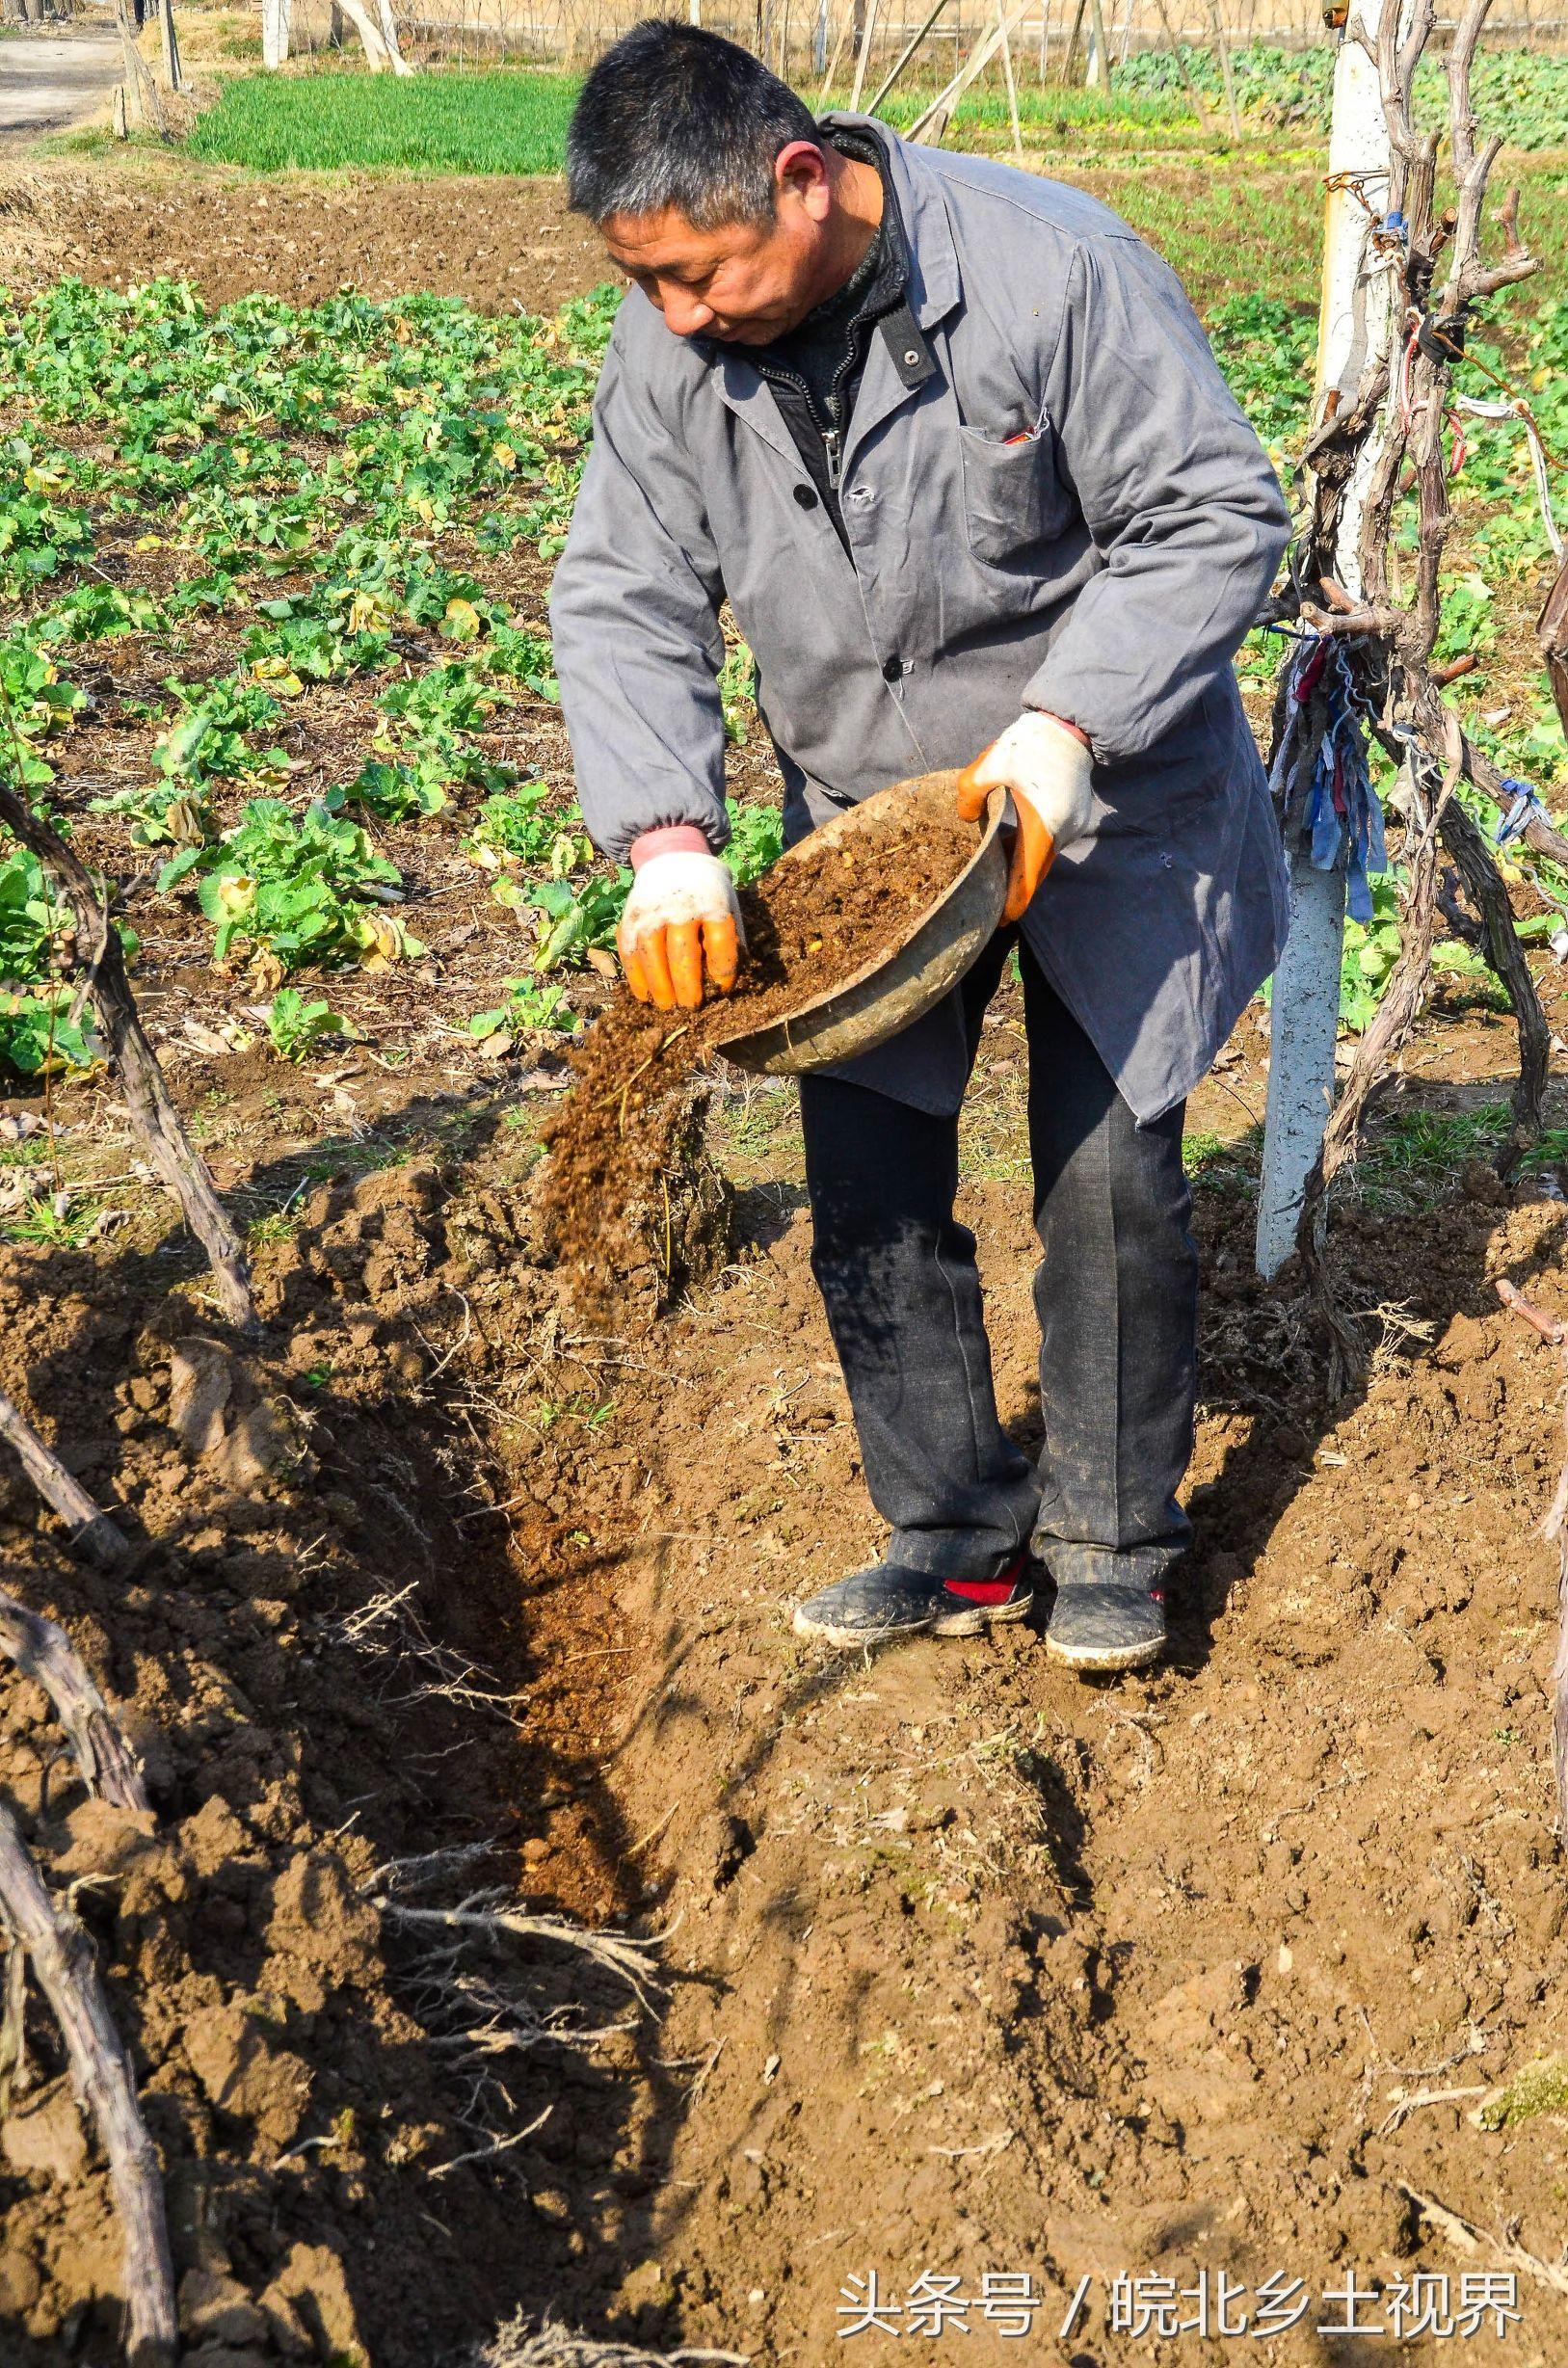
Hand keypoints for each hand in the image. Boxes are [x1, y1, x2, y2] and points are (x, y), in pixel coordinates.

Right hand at [617, 848, 743, 1011]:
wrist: (673, 858)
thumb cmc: (707, 893)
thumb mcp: (728, 905)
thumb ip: (732, 939)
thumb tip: (731, 980)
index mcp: (712, 903)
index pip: (720, 941)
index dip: (723, 968)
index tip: (723, 988)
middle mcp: (680, 907)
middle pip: (682, 952)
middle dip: (687, 985)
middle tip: (691, 1006)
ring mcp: (651, 912)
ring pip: (651, 954)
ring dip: (659, 985)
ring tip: (667, 1006)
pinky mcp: (630, 918)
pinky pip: (629, 951)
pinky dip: (635, 976)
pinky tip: (644, 995)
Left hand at [955, 712, 1094, 925]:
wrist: (1070, 724)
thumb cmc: (1030, 744)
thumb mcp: (990, 764)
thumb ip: (970, 794)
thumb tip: (967, 819)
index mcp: (1042, 826)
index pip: (1027, 878)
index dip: (1014, 902)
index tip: (1001, 920)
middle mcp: (1063, 832)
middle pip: (1037, 871)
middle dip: (1015, 888)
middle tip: (993, 906)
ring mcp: (1074, 824)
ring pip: (1044, 855)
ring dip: (1022, 865)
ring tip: (995, 874)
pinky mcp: (1077, 815)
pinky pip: (1052, 840)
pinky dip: (1033, 848)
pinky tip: (1011, 844)